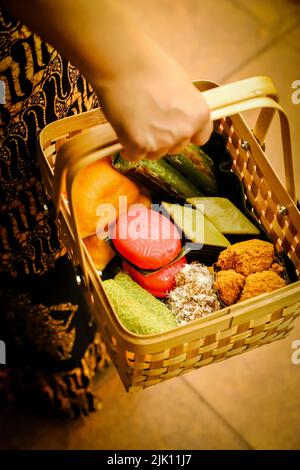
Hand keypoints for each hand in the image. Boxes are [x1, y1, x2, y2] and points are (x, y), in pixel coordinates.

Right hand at [95, 47, 212, 160]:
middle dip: (163, 139)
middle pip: (175, 147)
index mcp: (199, 115)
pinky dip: (128, 147)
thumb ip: (184, 107)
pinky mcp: (139, 146)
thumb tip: (178, 116)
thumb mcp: (181, 85)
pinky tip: (123, 131)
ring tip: (134, 122)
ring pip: (154, 154)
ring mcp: (162, 142)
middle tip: (148, 120)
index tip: (175, 129)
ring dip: (145, 144)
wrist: (123, 65)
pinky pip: (134, 155)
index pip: (200, 138)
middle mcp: (184, 131)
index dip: (186, 133)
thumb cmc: (150, 67)